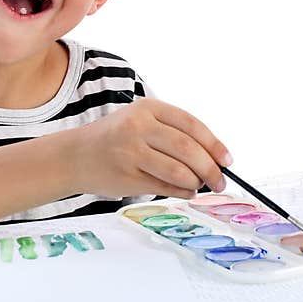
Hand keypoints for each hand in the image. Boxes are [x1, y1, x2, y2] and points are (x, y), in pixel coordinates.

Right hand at [73, 97, 231, 199]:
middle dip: (210, 169)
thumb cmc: (114, 139)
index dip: (214, 145)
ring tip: (197, 185)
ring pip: (179, 172)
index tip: (227, 161)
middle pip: (189, 149)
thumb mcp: (140, 122)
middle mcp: (138, 127)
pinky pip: (165, 188)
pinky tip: (184, 191)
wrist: (75, 156)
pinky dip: (181, 192)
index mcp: (147, 108)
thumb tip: (215, 158)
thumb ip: (173, 133)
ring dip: (195, 182)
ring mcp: (131, 152)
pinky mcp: (127, 176)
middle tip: (219, 181)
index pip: (192, 125)